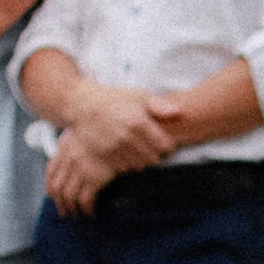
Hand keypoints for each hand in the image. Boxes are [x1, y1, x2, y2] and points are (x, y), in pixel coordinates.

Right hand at [41, 80, 179, 214]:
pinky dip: (128, 163)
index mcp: (138, 122)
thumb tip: (179, 112)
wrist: (84, 105)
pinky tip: (127, 153)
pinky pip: (124, 167)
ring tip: (139, 149)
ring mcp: (114, 148)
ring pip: (139, 165)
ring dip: (142, 160)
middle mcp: (127, 137)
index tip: (165, 142)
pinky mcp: (104, 155)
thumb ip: (160, 106)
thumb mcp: (139, 96)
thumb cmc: (115, 99)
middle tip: (152, 147)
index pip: (165, 145)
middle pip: (153, 158)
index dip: (168, 146)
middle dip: (156, 154)